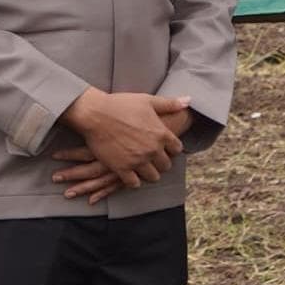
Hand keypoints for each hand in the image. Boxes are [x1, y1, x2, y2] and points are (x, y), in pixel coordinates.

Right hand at [65, 88, 186, 189]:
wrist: (95, 114)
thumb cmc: (121, 104)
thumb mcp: (148, 100)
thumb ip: (169, 104)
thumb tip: (188, 100)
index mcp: (161, 134)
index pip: (177, 149)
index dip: (172, 149)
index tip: (166, 148)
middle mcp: (152, 149)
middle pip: (166, 165)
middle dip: (161, 163)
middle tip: (154, 161)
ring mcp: (137, 160)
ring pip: (152, 177)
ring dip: (150, 174)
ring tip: (144, 169)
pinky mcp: (122, 168)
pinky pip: (134, 183)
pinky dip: (134, 181)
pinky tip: (131, 175)